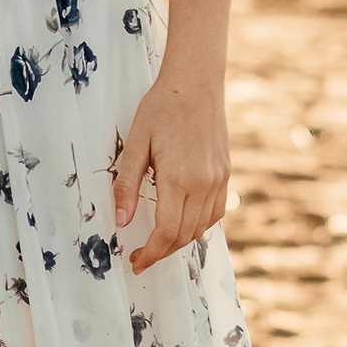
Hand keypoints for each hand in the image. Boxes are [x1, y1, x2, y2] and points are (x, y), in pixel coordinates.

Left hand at [112, 66, 231, 273]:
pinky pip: (215, 212)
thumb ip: (127, 185)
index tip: (135, 262)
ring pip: (202, 227)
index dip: (151, 253)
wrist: (195, 83)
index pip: (166, 231)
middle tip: (141, 257)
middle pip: (184, 235)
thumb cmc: (161, 109)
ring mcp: (218, 180)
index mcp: (179, 178)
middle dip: (162, 252)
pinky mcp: (225, 174)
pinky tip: (182, 222)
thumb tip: (121, 222)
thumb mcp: (135, 143)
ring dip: (180, 240)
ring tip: (158, 242)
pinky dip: (198, 225)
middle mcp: (204, 184)